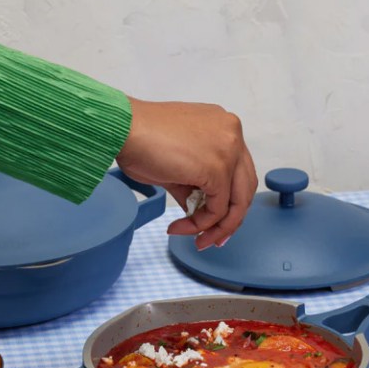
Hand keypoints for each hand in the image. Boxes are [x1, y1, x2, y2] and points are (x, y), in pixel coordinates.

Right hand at [115, 97, 257, 249]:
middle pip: (245, 187)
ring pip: (236, 202)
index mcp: (223, 126)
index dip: (229, 200)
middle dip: (230, 219)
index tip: (212, 220)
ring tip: (197, 241)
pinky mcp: (218, 169)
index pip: (239, 171)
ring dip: (217, 228)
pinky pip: (217, 209)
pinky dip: (200, 224)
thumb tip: (197, 209)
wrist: (123, 128)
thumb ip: (194, 184)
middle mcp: (232, 134)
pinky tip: (179, 227)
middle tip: (212, 239)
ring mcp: (228, 150)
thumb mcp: (176, 164)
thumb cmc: (139, 138)